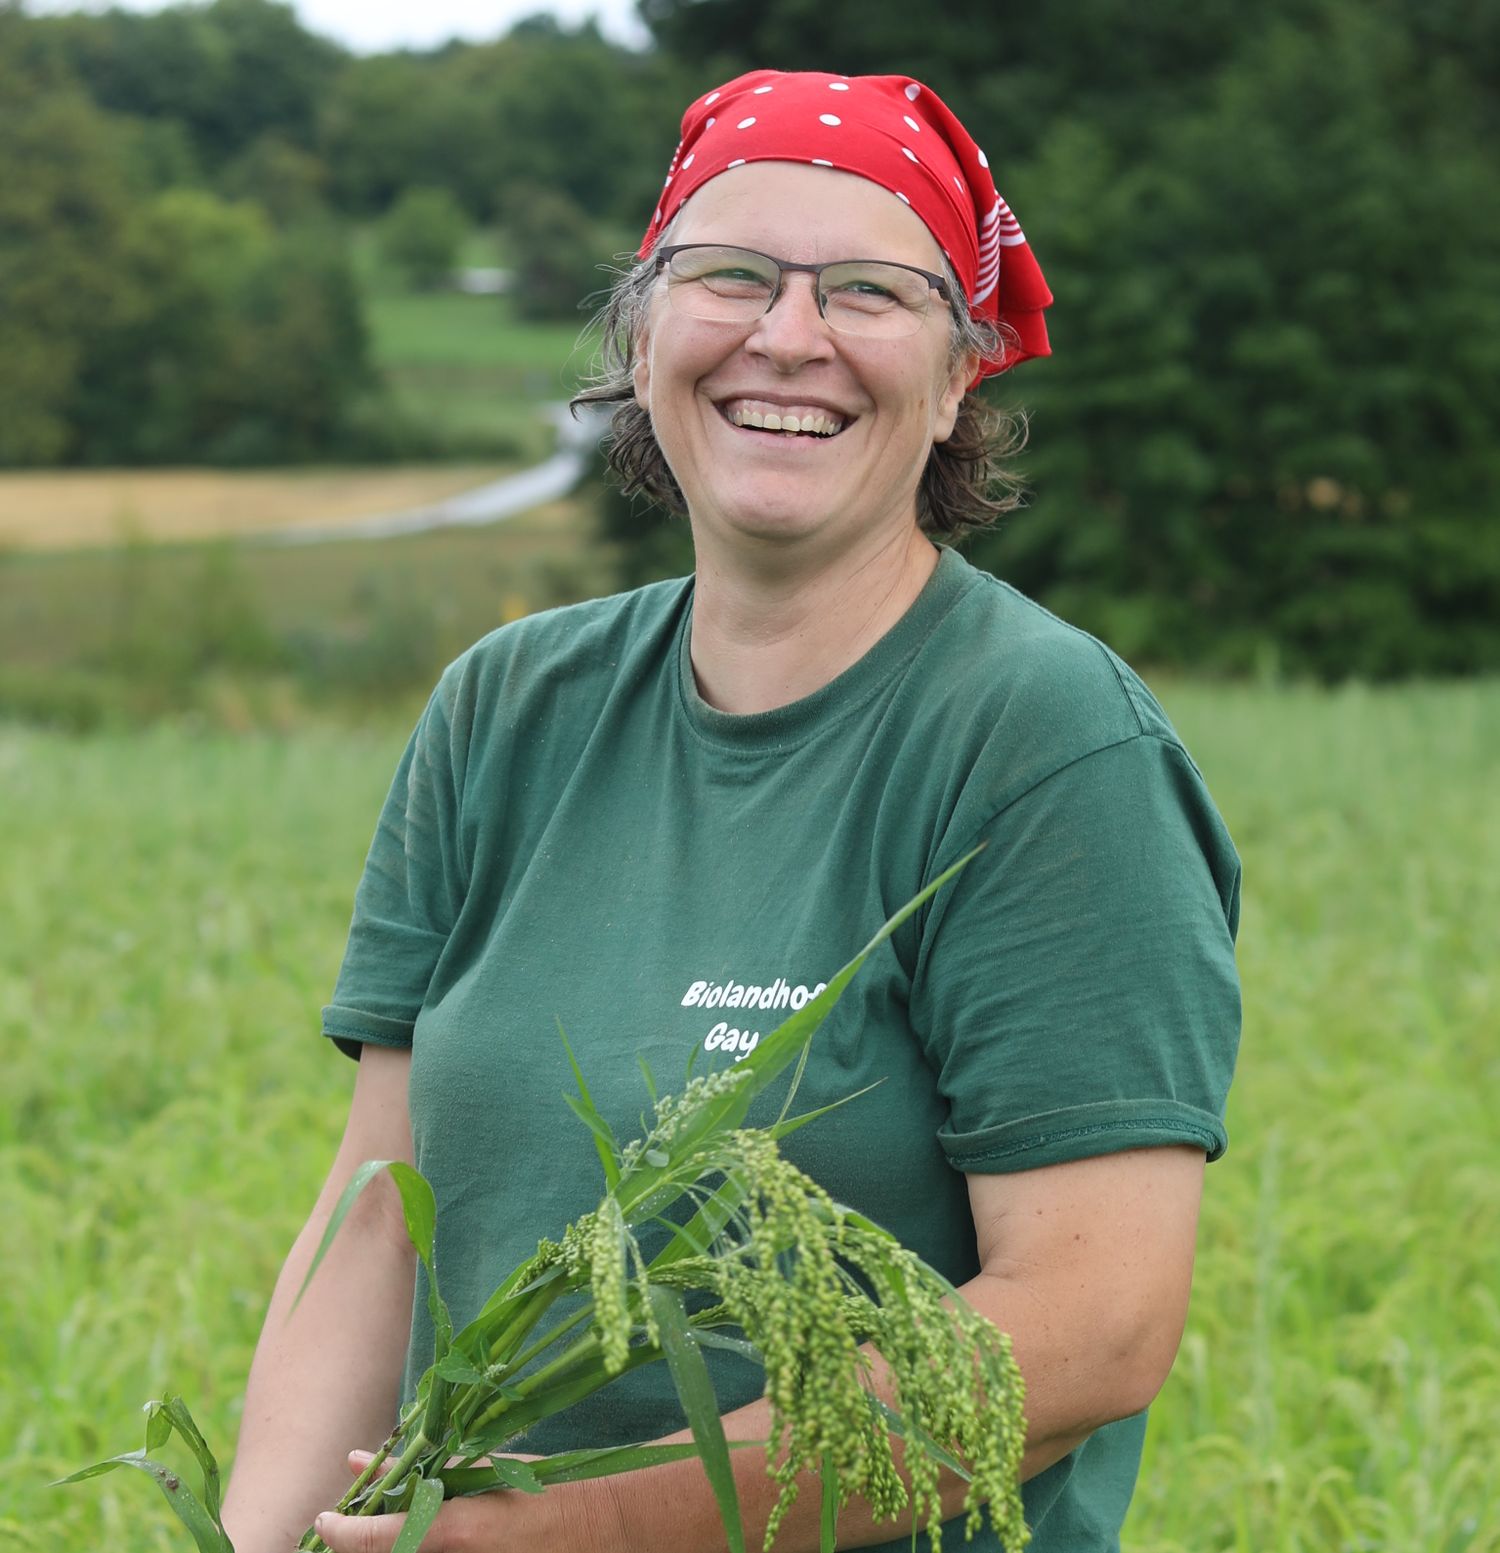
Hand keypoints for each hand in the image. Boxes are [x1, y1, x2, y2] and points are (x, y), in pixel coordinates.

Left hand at [314, 1450, 613, 1552]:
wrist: (581, 1530)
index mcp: (448, 1531)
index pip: (370, 1540)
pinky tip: (407, 1532)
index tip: (323, 1519)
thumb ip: (414, 1471)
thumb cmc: (530, 1490)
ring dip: (381, 1545)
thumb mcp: (470, 1471)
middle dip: (356, 1540)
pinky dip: (406, 1547)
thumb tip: (361, 1462)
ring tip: (375, 1524)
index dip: (339, 1531)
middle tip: (346, 1522)